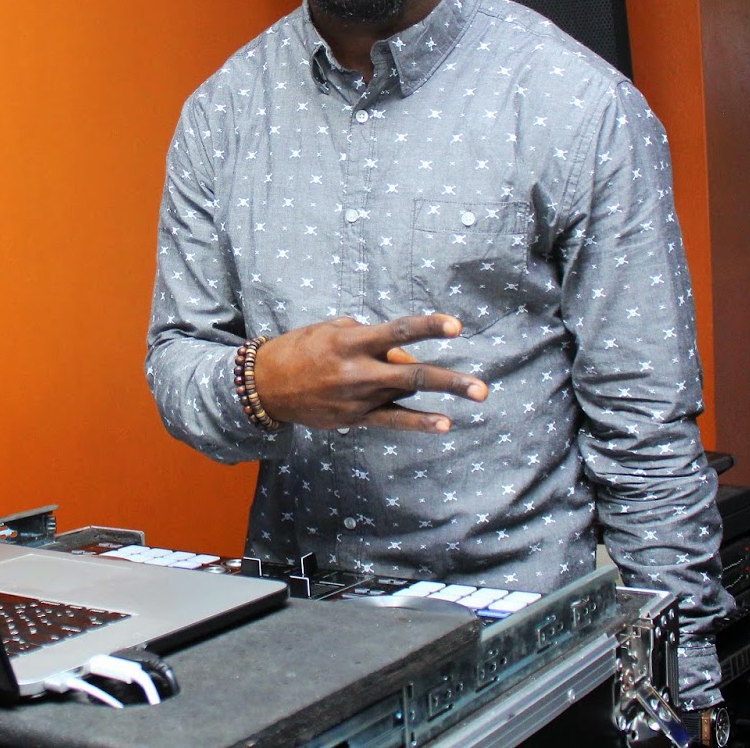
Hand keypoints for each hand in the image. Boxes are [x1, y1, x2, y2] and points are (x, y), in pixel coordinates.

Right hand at [252, 314, 487, 432]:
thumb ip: (372, 340)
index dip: (428, 327)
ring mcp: (359, 397)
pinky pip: (393, 420)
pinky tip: (444, 423)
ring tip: (477, 395)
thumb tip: (404, 355)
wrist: (267, 385)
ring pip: (408, 395)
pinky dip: (419, 422)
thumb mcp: (334, 332)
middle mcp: (358, 371)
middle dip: (449, 380)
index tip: (456, 326)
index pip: (398, 331)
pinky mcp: (355, 417)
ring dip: (445, 397)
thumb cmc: (303, 349)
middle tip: (482, 388)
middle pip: (413, 374)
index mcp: (352, 342)